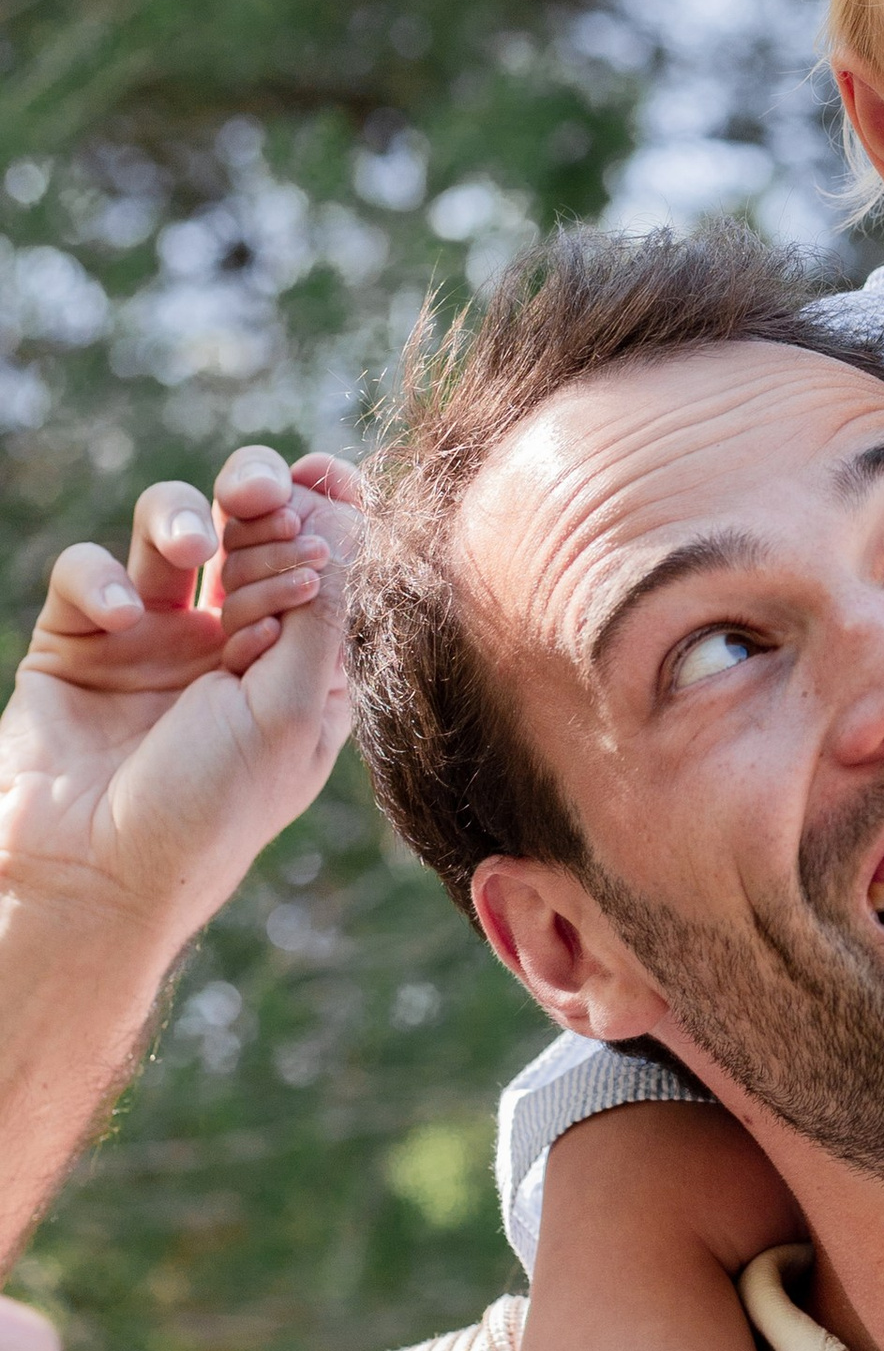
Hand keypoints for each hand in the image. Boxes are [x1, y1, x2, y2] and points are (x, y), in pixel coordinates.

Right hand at [0, 448, 355, 971]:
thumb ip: (320, 608)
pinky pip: (88, 571)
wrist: (92, 876)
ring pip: (169, 530)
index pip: (326, 558)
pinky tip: (119, 617)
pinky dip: (100, 577)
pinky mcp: (78, 642)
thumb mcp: (292, 709)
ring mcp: (154, 639)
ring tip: (198, 550)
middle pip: (251, 527)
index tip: (325, 474)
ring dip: (184, 517)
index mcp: (303, 663)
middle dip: (260, 494)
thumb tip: (339, 510)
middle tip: (259, 496)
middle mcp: (231, 642)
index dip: (328, 506)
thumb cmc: (210, 808)